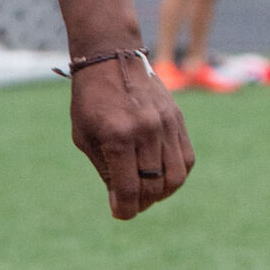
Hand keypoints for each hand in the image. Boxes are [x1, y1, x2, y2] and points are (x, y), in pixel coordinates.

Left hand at [69, 53, 194, 219]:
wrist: (111, 56)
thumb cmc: (90, 98)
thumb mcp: (83, 134)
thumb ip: (104, 169)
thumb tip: (121, 200)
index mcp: (117, 136)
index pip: (128, 189)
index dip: (124, 209)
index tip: (119, 213)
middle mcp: (145, 131)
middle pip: (153, 187)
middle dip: (140, 202)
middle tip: (130, 202)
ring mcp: (165, 125)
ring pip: (174, 177)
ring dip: (161, 193)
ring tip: (146, 191)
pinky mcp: (177, 120)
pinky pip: (186, 159)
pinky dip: (176, 175)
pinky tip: (161, 176)